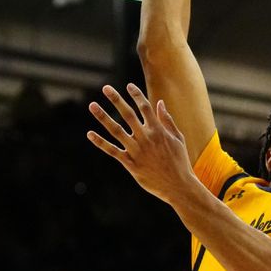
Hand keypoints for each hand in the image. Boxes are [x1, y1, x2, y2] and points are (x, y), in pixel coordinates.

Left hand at [87, 83, 196, 203]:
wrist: (178, 185)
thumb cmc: (180, 161)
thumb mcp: (178, 138)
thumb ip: (168, 120)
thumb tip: (160, 103)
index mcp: (159, 130)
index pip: (145, 107)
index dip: (136, 95)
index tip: (128, 86)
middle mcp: (146, 138)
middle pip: (128, 114)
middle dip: (116, 100)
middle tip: (106, 88)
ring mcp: (137, 151)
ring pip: (116, 130)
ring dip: (103, 117)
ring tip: (92, 105)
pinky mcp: (130, 164)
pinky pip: (112, 151)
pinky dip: (100, 142)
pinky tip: (90, 134)